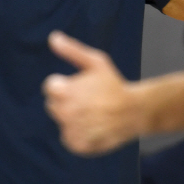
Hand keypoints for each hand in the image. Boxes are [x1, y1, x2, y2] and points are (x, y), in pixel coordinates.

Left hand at [43, 31, 140, 154]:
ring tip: (92, 113)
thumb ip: (71, 50)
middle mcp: (64, 113)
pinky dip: (78, 133)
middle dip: (67, 101)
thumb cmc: (113, 84)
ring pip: (61, 122)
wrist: (134, 111)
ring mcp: (70, 131)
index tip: (81, 86)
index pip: (49, 88)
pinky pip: (68, 138)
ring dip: (72, 117)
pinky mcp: (77, 146)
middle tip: (88, 100)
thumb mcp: (95, 62)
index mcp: (64, 91)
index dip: (65, 85)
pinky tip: (93, 125)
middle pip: (53, 105)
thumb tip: (53, 37)